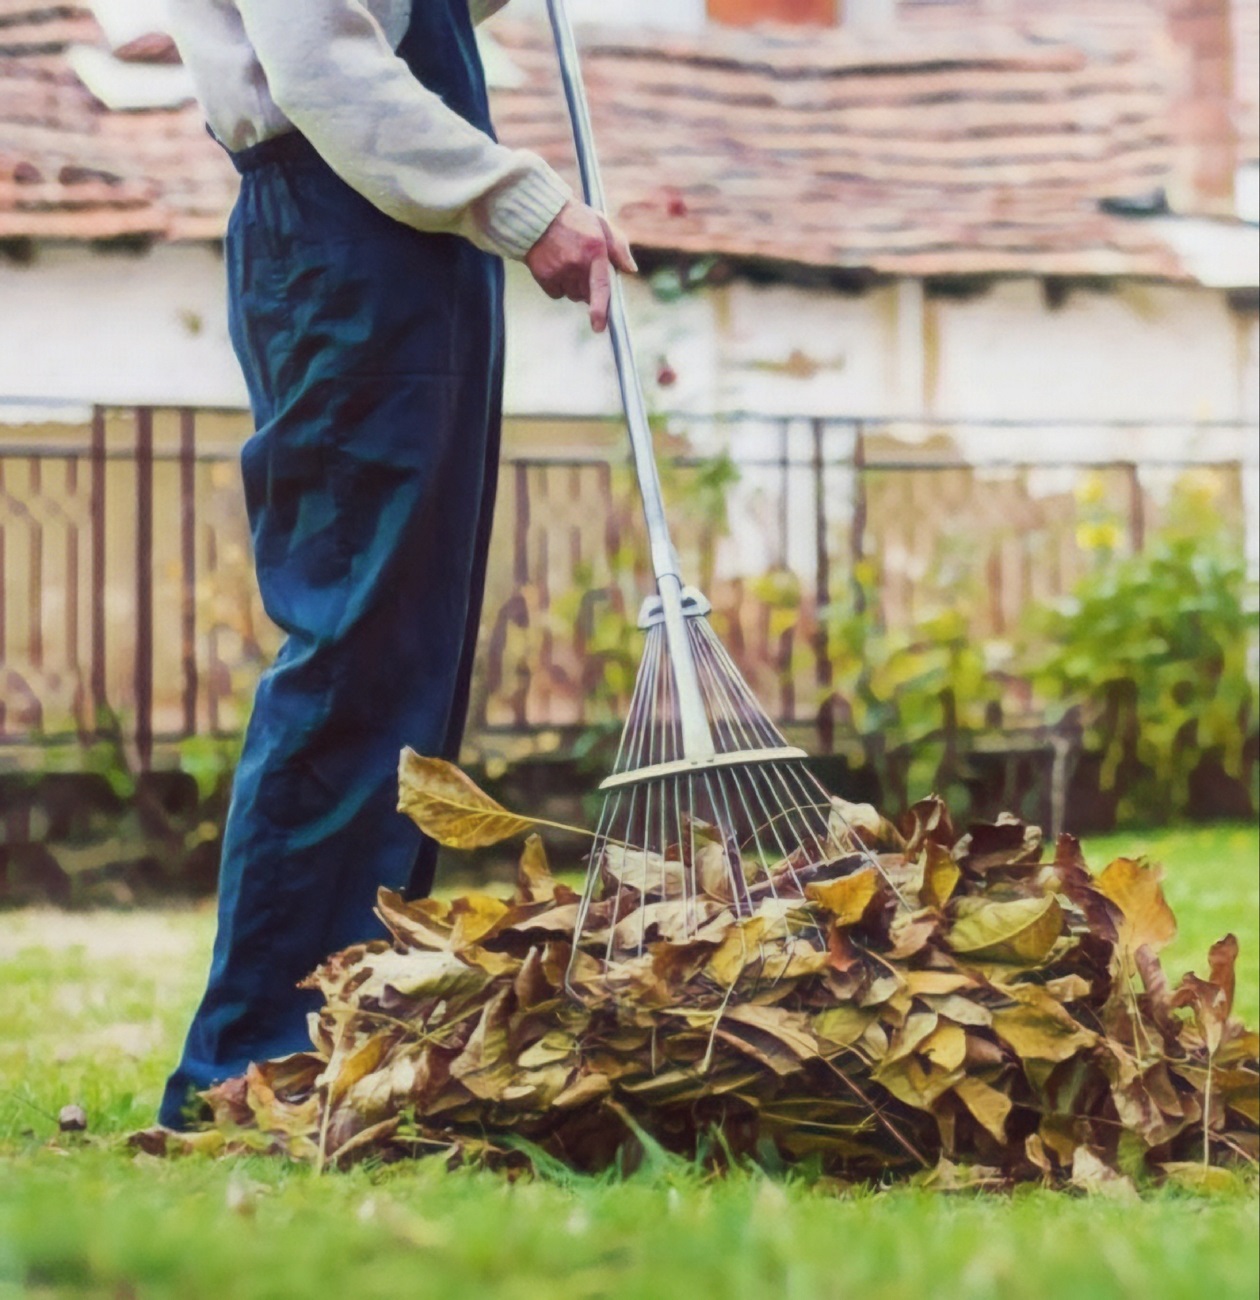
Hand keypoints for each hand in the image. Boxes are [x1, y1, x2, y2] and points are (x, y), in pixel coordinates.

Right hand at [524, 201, 637, 331]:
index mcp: (595, 250)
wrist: (539, 214)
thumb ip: (619, 247)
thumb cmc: (576, 220)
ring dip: (573, 286)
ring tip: (567, 262)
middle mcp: (576, 262)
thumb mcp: (601, 225)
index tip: (599, 327)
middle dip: (588, 288)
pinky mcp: (543, 275)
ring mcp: (559, 270)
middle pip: (587, 294)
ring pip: (572, 295)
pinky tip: (555, 266)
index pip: (600, 286)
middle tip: (582, 267)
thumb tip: (630, 270)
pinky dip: (557, 285)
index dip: (600, 309)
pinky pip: (556, 293)